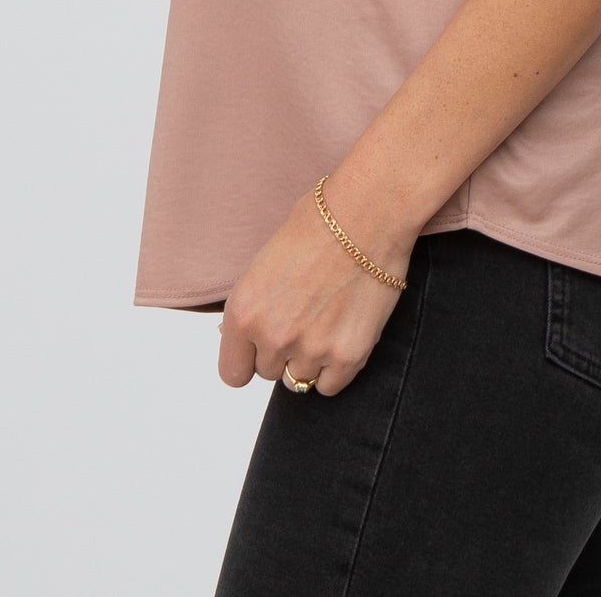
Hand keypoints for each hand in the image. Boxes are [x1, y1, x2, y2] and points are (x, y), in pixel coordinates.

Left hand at [217, 183, 413, 396]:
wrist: (368, 214)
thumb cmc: (318, 223)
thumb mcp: (266, 262)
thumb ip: (254, 305)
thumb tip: (240, 337)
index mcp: (244, 311)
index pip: (232, 372)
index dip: (248, 359)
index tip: (259, 349)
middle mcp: (273, 336)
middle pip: (268, 372)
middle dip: (283, 350)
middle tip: (304, 317)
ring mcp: (311, 350)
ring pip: (299, 381)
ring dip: (309, 360)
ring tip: (325, 322)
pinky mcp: (349, 356)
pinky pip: (330, 386)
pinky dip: (335, 368)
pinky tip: (342, 335)